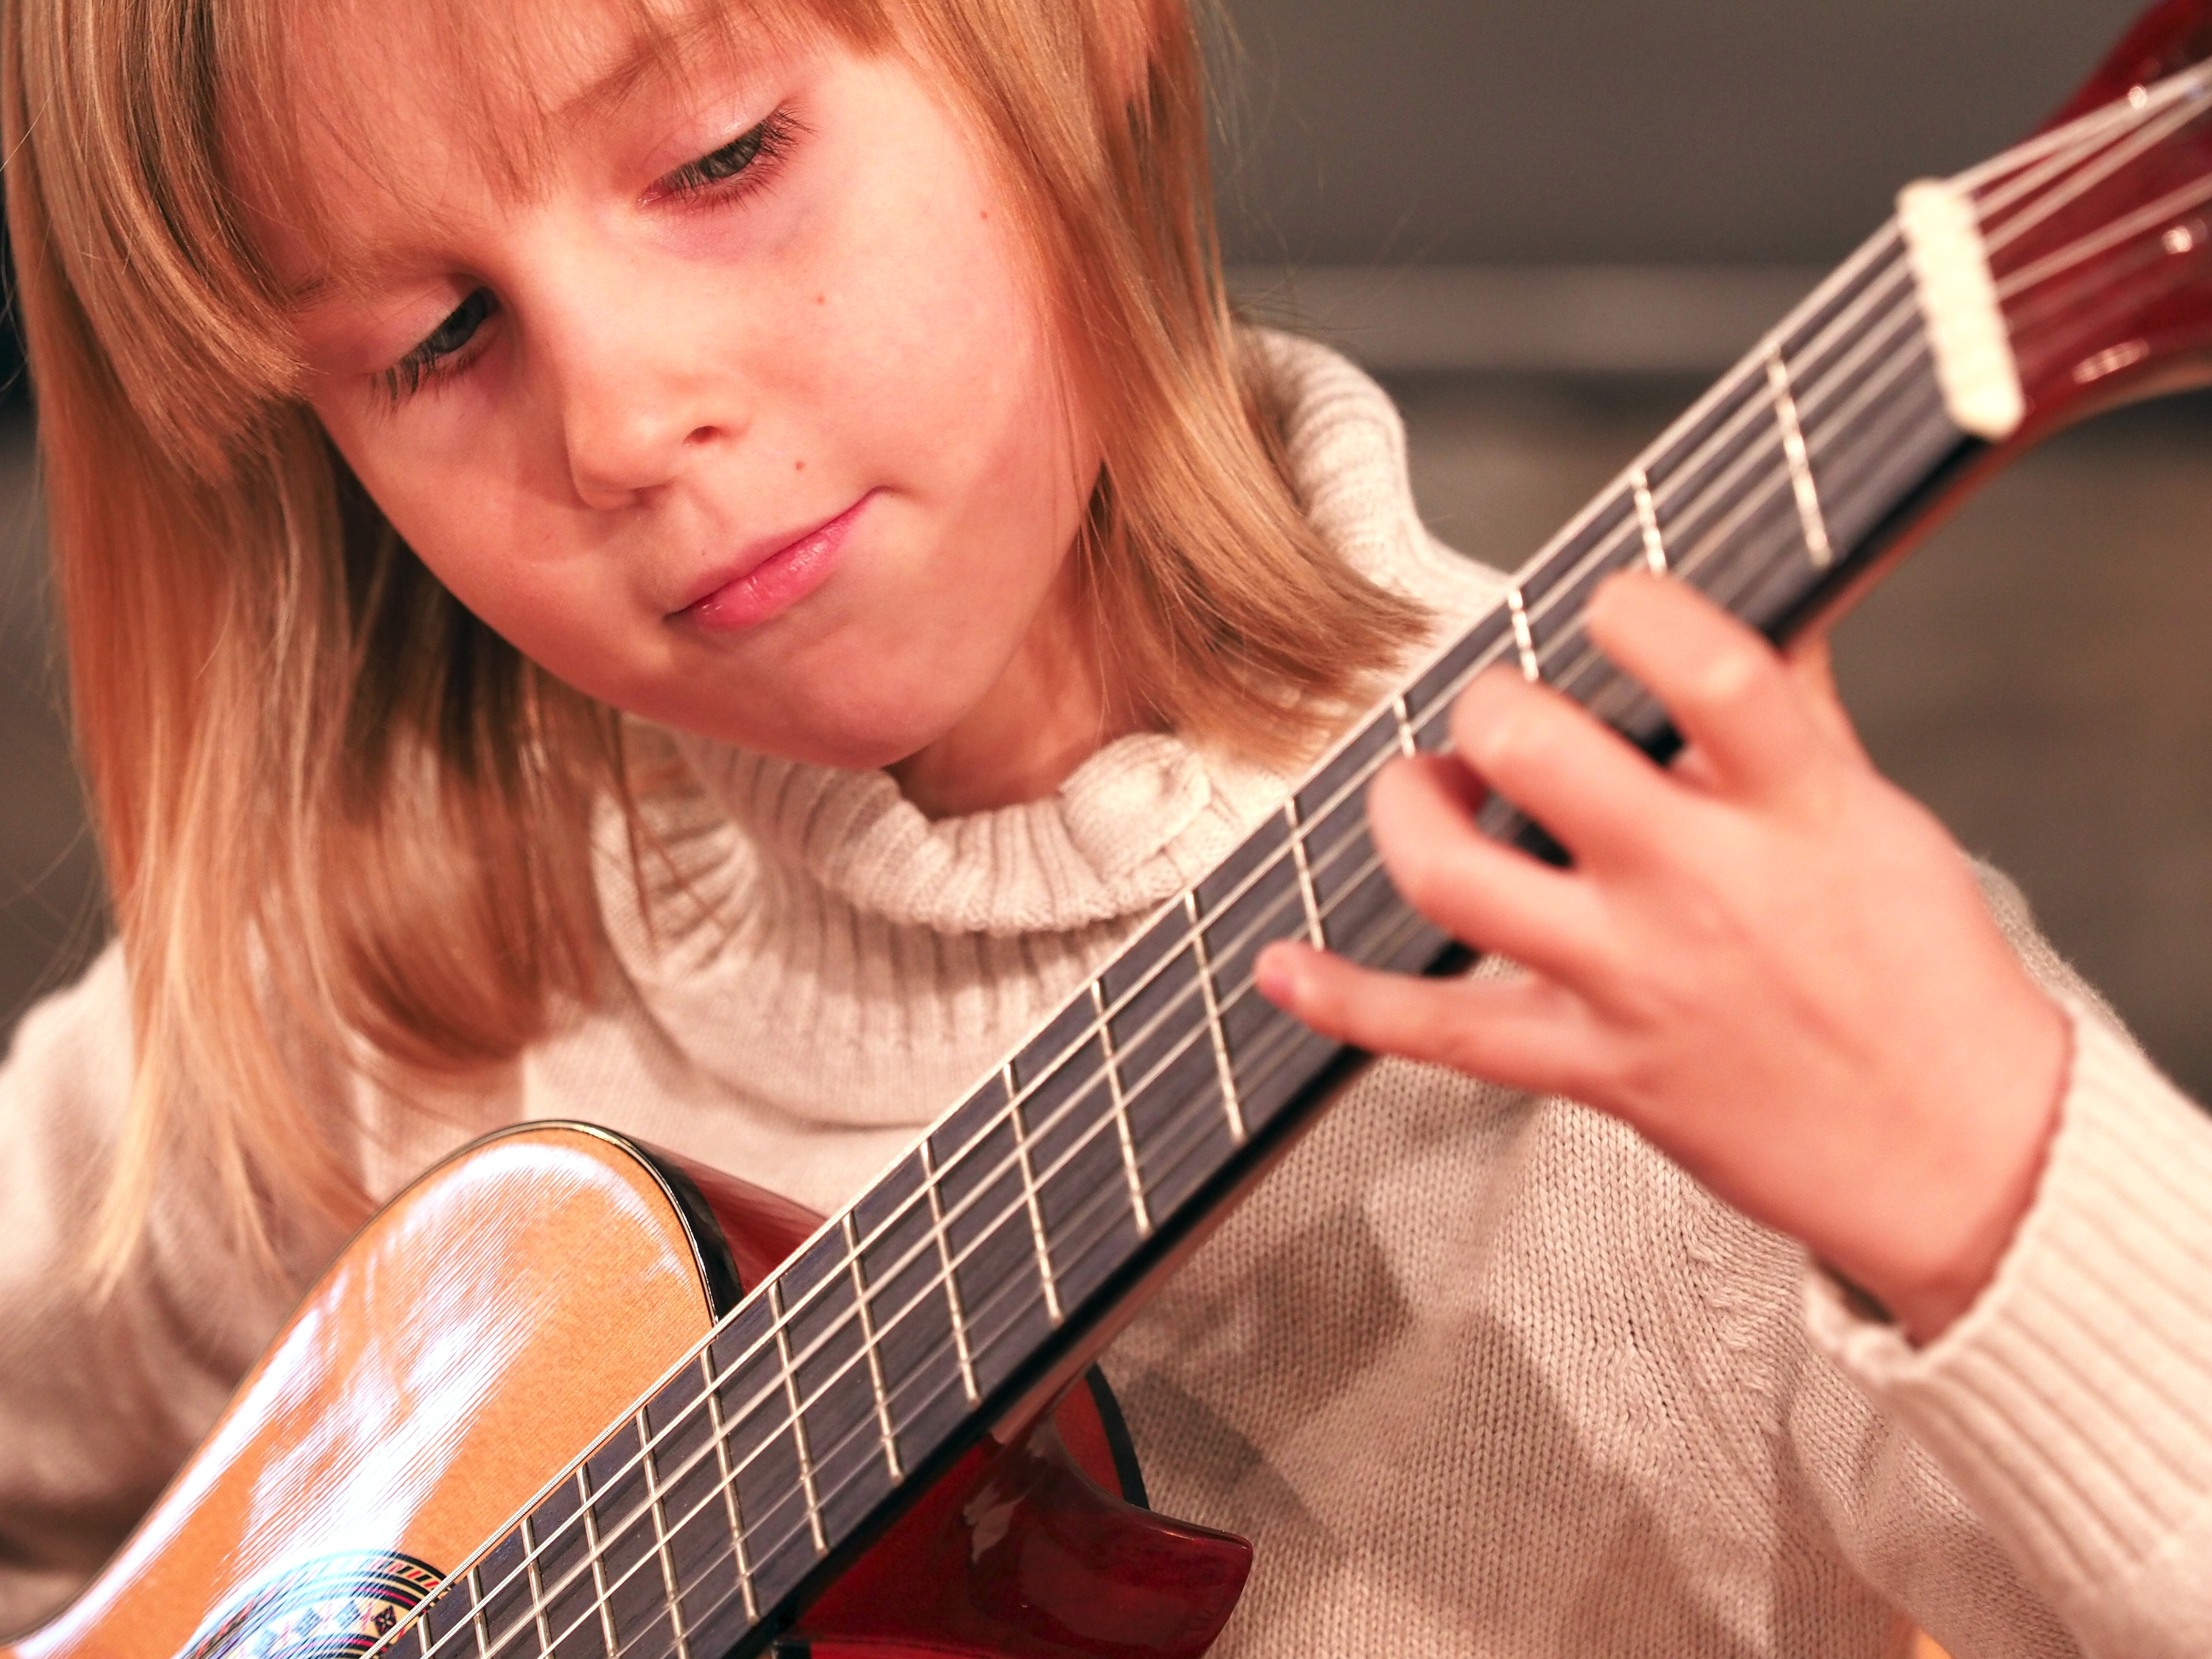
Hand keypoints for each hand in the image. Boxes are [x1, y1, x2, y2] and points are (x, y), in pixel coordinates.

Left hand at [1256, 572, 2068, 1342]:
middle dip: (1488, 708)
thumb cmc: (1919, 974)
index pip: (1712, 672)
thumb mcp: (1879, 821)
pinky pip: (1436, 1035)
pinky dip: (1345, 998)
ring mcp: (1634, 984)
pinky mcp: (1590, 1067)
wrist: (1958, 1154)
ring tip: (1424, 790)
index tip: (1606, 596)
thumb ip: (1797, 713)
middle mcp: (1700, 890)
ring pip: (1457, 881)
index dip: (1637, 609)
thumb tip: (1761, 596)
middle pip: (1538, 756)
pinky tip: (1278, 966)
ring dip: (1405, 814)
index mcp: (1797, 809)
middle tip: (1497, 713)